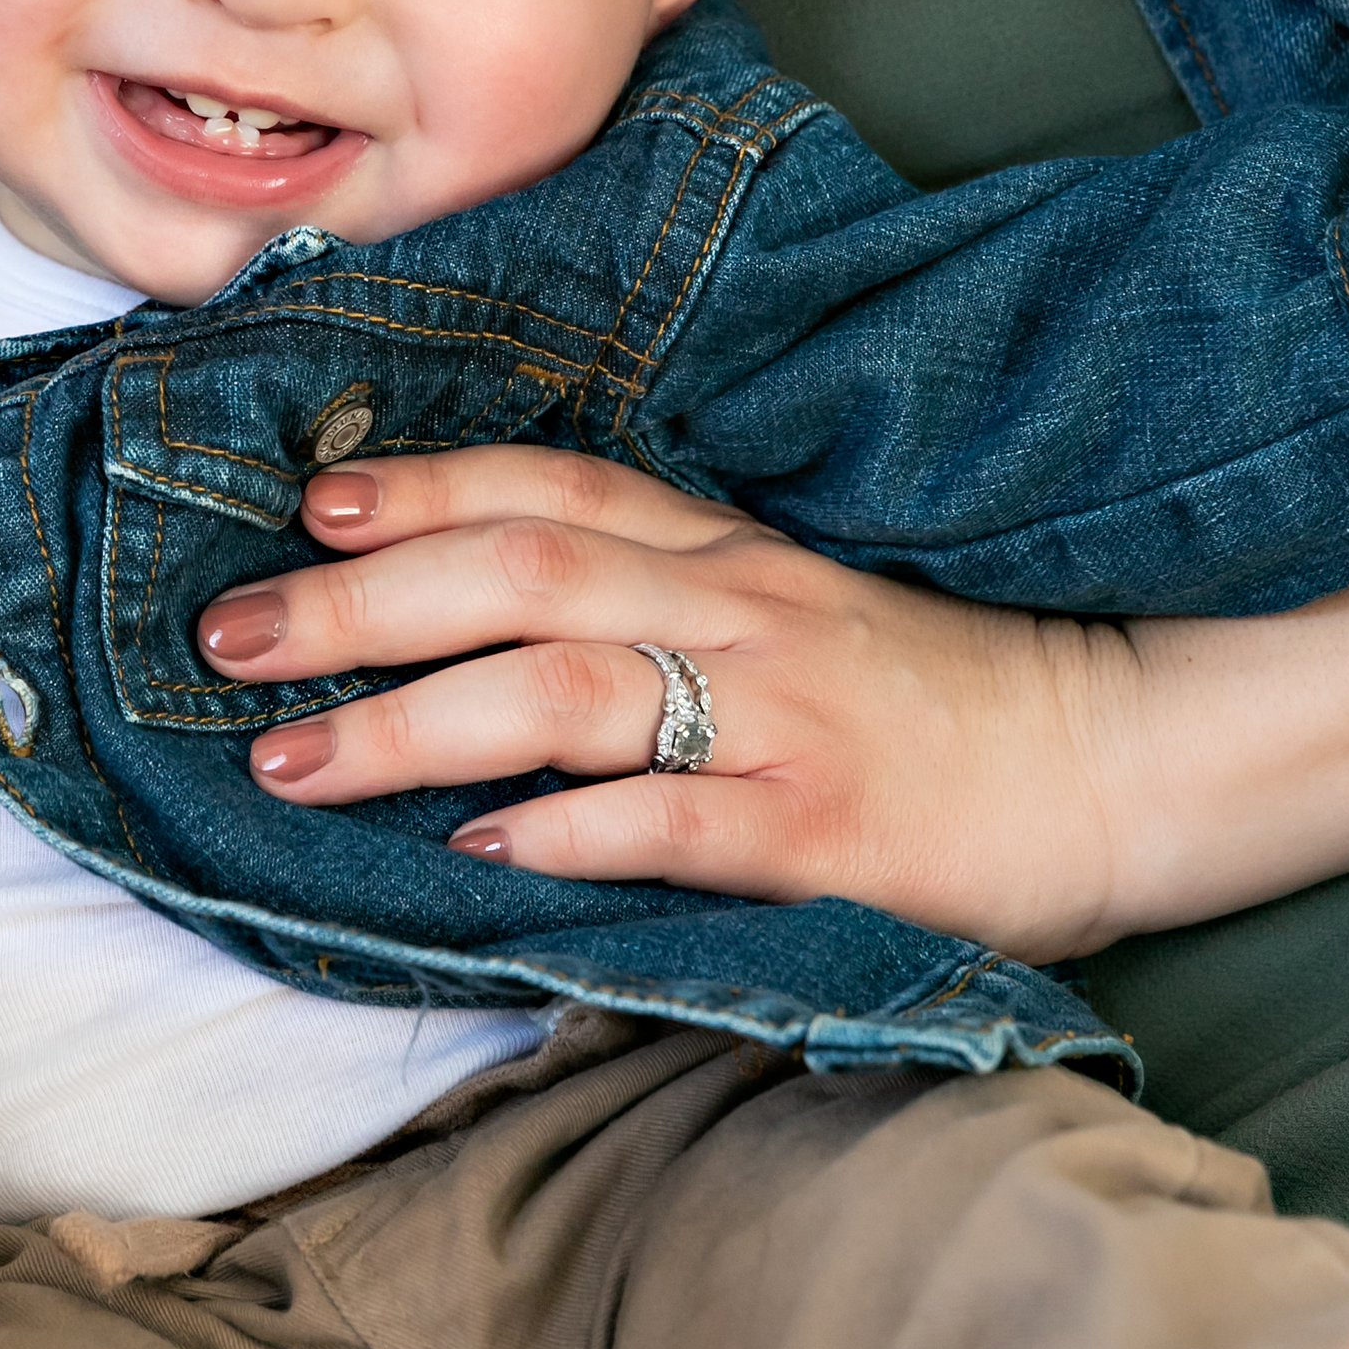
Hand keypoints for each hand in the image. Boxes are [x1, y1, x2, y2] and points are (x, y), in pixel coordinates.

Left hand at [197, 450, 1149, 959]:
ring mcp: (778, 718)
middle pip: (515, 576)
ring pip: (561, 689)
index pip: (549, 489)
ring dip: (408, 722)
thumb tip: (487, 633)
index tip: (307, 506)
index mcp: (727, 555)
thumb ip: (663, 605)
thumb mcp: (795, 615)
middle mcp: (738, 612)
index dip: (420, 490)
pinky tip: (475, 858)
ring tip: (293, 764)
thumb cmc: (941, 697)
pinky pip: (670, 823)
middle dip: (353, 606)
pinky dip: (563, 834)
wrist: (1123, 753)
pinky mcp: (822, 832)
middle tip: (225, 640)